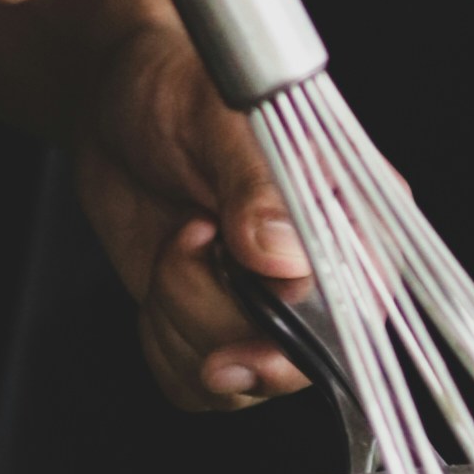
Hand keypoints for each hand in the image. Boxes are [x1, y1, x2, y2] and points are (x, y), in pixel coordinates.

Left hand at [67, 0, 321, 417]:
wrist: (113, 99)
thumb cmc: (180, 87)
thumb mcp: (218, 118)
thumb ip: (256, 184)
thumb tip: (283, 255)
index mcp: (354, 218)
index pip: (359, 309)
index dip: (304, 333)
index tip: (248, 326)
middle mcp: (322, 275)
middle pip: (292, 361)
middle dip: (219, 318)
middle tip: (189, 241)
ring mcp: (268, 309)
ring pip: (235, 384)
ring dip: (180, 317)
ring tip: (179, 238)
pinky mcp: (217, 329)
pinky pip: (192, 386)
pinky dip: (160, 341)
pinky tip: (164, 275)